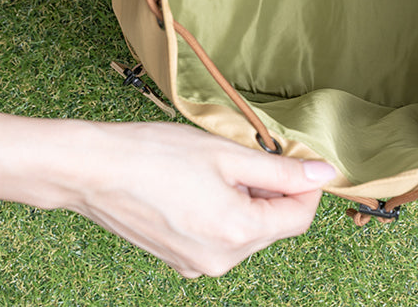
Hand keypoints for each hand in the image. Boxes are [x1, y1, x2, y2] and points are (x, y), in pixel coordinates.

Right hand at [0, 114, 336, 277]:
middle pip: (274, 225)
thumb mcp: (229, 153)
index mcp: (237, 233)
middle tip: (253, 153)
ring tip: (223, 166)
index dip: (307, 185)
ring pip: (248, 231)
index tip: (299, 156)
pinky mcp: (180, 259)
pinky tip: (203, 183)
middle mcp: (220, 261)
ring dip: (250, 199)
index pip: (299, 218)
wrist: (93, 171)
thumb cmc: (158, 155)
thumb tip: (324, 174)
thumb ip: (281, 169)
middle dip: (275, 189)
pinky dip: (226, 211)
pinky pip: (221, 238)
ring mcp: (197, 265)